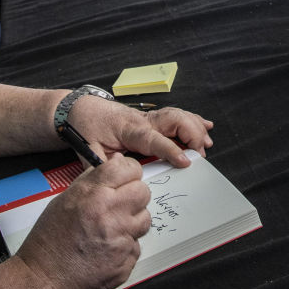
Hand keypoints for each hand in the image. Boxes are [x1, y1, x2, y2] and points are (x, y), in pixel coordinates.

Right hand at [17, 154, 150, 288]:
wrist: (46, 280)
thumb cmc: (50, 241)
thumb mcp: (65, 200)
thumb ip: (93, 179)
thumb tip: (117, 162)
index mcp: (94, 195)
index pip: (130, 168)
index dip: (128, 172)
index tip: (124, 178)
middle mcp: (111, 214)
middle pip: (143, 192)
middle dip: (133, 196)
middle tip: (118, 204)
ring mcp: (121, 239)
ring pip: (144, 218)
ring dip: (132, 221)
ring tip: (110, 228)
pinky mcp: (127, 260)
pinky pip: (136, 245)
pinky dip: (125, 246)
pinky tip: (107, 248)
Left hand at [70, 96, 213, 166]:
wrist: (80, 108)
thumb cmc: (86, 128)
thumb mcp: (88, 149)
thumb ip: (102, 165)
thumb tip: (117, 180)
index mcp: (129, 130)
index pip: (155, 139)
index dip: (171, 150)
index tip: (186, 161)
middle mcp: (142, 120)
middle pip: (174, 120)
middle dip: (192, 135)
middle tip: (201, 154)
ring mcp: (148, 116)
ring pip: (178, 115)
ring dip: (195, 127)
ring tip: (207, 143)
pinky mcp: (151, 117)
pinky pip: (176, 115)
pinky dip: (193, 119)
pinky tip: (205, 126)